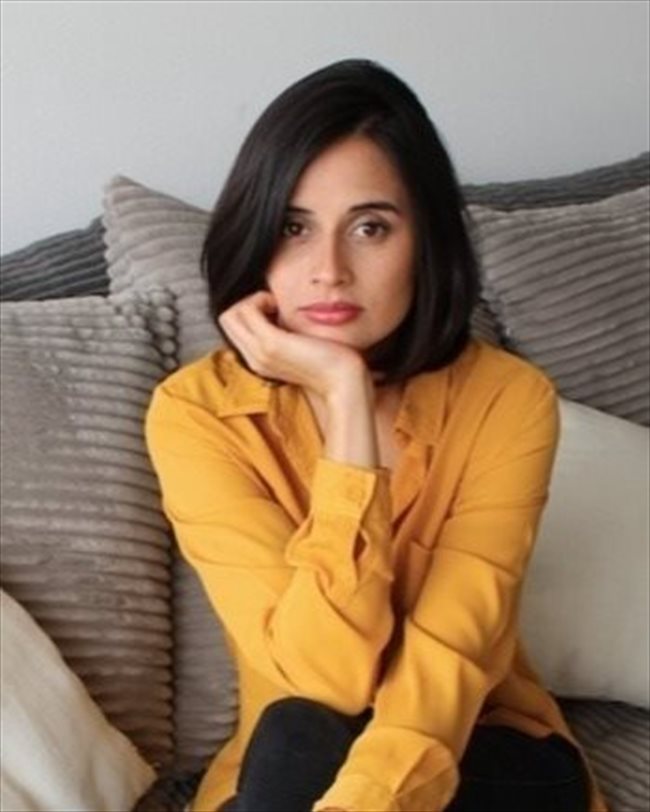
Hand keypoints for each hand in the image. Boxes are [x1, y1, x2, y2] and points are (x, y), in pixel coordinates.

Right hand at [218, 291, 367, 398]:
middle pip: (227, 319)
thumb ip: (284, 334)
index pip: (233, 327)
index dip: (250, 311)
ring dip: (253, 300)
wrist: (342, 381)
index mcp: (259, 360)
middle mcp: (254, 358)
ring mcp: (260, 352)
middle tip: (275, 305)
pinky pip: (246, 311)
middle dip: (248, 303)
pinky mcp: (271, 344)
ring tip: (276, 305)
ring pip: (231, 314)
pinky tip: (280, 305)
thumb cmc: (329, 361)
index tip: (276, 310)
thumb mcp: (299, 347)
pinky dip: (260, 299)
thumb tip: (279, 311)